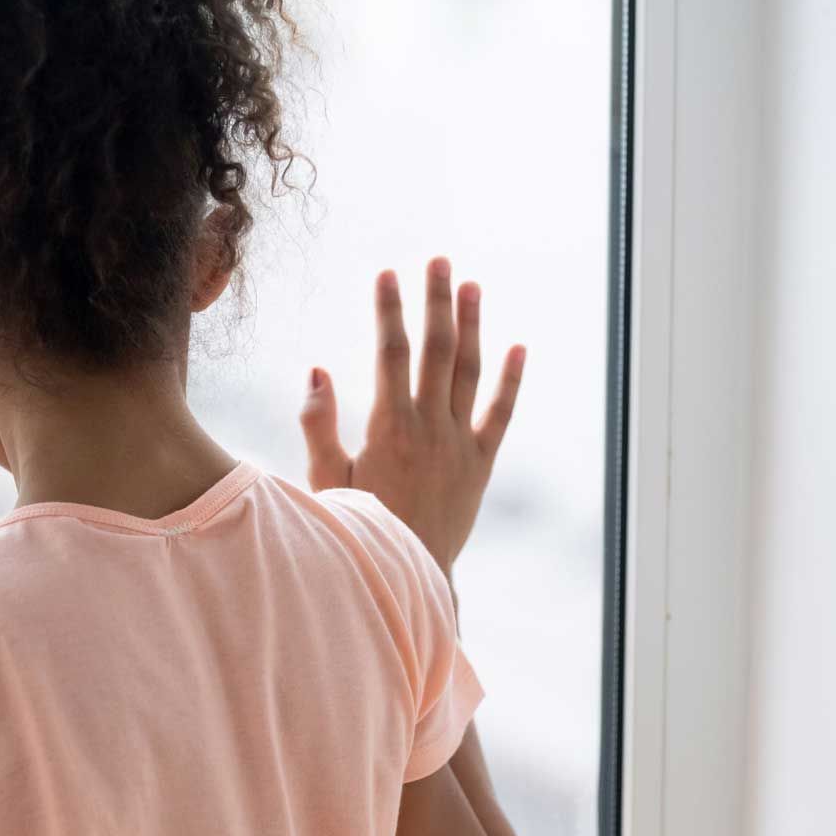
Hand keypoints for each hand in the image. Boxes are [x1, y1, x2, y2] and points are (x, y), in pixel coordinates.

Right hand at [299, 258, 524, 572]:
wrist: (408, 575)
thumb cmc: (359, 526)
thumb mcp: (324, 478)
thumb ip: (319, 423)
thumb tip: (318, 369)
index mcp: (390, 428)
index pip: (391, 353)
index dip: (389, 310)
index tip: (386, 274)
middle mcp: (431, 428)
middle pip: (437, 350)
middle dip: (436, 301)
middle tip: (438, 260)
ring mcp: (461, 444)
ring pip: (469, 372)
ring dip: (472, 325)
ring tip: (472, 285)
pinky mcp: (481, 464)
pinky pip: (501, 414)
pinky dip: (511, 380)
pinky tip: (517, 346)